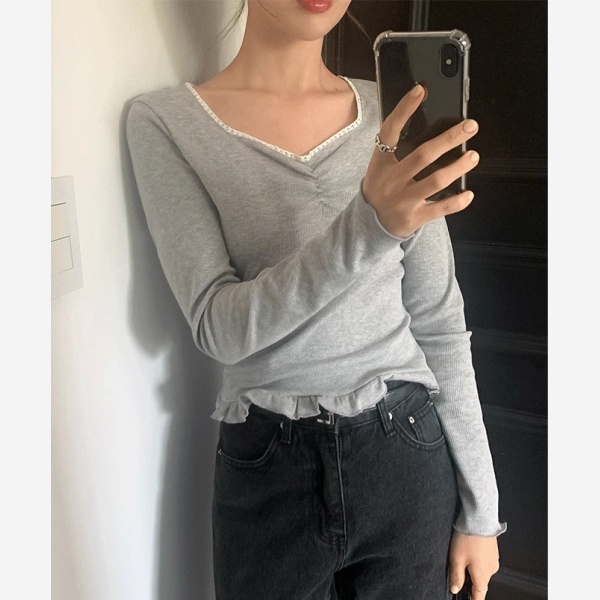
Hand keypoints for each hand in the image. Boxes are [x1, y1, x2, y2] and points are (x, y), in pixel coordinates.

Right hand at [362, 84, 479, 237]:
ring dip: (457, 167)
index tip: (420, 91)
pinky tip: (469, 193)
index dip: (404, 110)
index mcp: (381, 163)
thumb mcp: (380, 167)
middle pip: (423, 156)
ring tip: (473, 156)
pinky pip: (439, 209)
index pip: (390, 131)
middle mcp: (392, 180)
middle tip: (470, 126)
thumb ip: (396, 148)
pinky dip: (457, 202)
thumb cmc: (381, 188)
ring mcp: (403, 200)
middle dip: (449, 139)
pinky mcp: (413, 218)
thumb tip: (429, 124)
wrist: (368, 224)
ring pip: (435, 181)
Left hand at [448, 530, 499, 599]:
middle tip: (459, 574)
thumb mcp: (456, 558)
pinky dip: (478, 560)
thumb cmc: (468, 538)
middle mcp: (491, 571)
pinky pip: (485, 561)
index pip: (479, 596)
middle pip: (480, 583)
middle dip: (470, 581)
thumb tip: (455, 589)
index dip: (473, 599)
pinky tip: (470, 550)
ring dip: (474, 569)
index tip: (468, 599)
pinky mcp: (493, 551)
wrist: (479, 519)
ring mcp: (494, 560)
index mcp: (482, 576)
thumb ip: (456, 576)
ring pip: (482, 571)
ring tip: (462, 557)